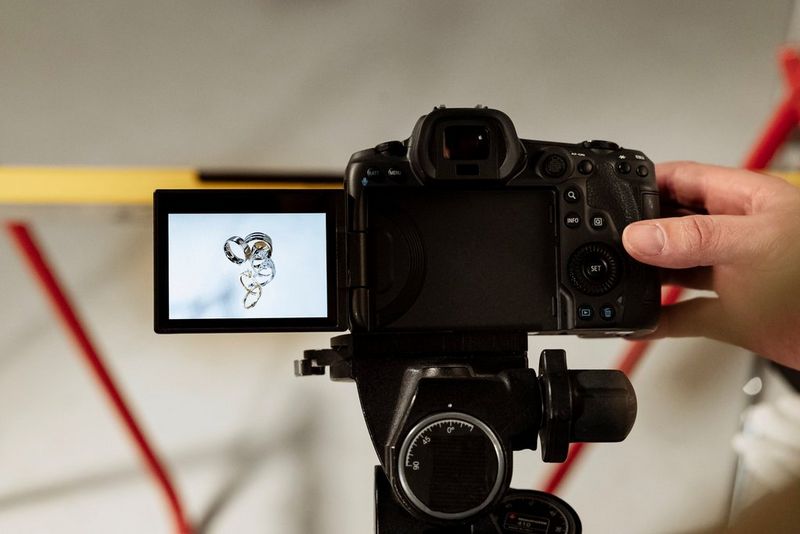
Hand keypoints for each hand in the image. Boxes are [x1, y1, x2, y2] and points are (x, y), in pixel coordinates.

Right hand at [622, 161, 799, 369]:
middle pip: (668, 226)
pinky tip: (636, 321)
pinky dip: (658, 320)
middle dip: (635, 233)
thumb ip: (694, 239)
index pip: (679, 179)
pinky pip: (684, 315)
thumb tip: (638, 236)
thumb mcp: (754, 244)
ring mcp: (731, 275)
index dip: (640, 182)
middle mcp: (731, 235)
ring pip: (673, 271)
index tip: (605, 195)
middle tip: (602, 241)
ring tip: (611, 279)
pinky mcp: (733, 315)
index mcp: (740, 201)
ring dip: (643, 277)